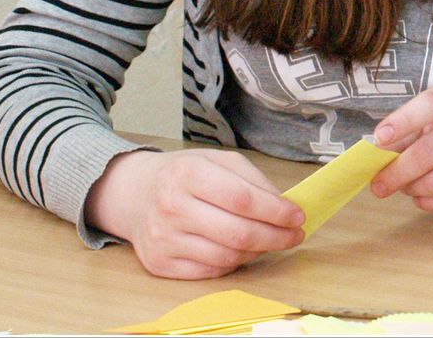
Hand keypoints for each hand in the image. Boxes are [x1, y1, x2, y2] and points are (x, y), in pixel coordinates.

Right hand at [84, 149, 304, 278]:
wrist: (135, 194)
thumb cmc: (184, 175)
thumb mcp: (217, 160)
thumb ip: (253, 180)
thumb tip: (284, 207)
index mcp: (189, 173)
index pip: (242, 199)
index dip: (276, 211)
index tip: (298, 217)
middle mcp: (172, 207)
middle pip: (237, 233)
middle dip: (275, 237)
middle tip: (294, 236)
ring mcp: (163, 238)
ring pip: (226, 257)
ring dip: (257, 252)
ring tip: (269, 241)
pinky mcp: (159, 264)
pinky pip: (209, 272)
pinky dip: (233, 264)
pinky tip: (243, 251)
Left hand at [370, 86, 432, 211]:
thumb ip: (409, 136)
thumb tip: (377, 156)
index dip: (404, 120)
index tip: (380, 138)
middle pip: (429, 150)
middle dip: (398, 171)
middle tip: (379, 185)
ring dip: (414, 189)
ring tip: (406, 189)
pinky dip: (431, 203)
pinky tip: (422, 199)